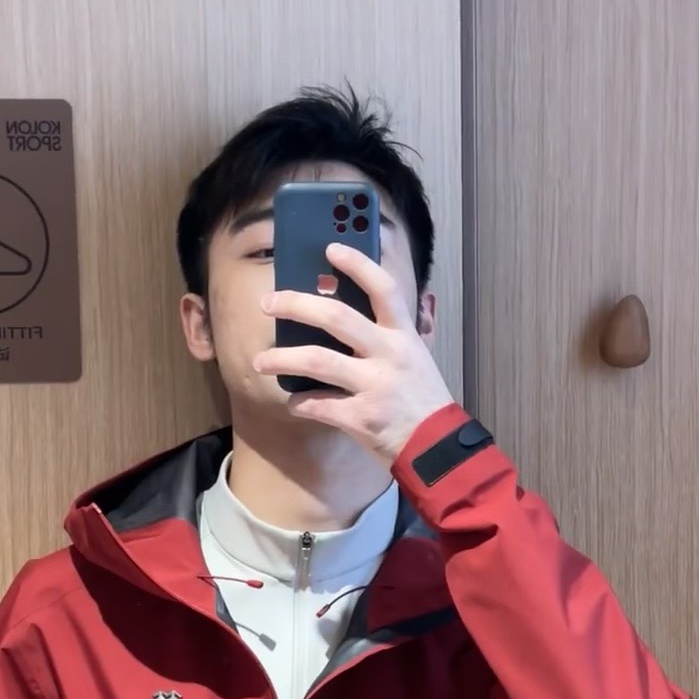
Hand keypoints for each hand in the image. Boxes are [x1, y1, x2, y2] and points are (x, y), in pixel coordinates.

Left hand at [253, 242, 454, 465]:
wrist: (438, 449)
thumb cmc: (424, 401)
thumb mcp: (419, 358)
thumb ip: (402, 332)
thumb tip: (392, 300)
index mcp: (404, 336)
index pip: (383, 289)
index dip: (357, 264)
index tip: (330, 249)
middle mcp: (389, 355)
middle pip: (337, 317)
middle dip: (296, 305)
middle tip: (268, 303)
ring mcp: (374, 387)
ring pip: (316, 361)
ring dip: (281, 358)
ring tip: (260, 361)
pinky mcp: (361, 418)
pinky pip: (317, 404)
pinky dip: (299, 403)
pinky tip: (294, 402)